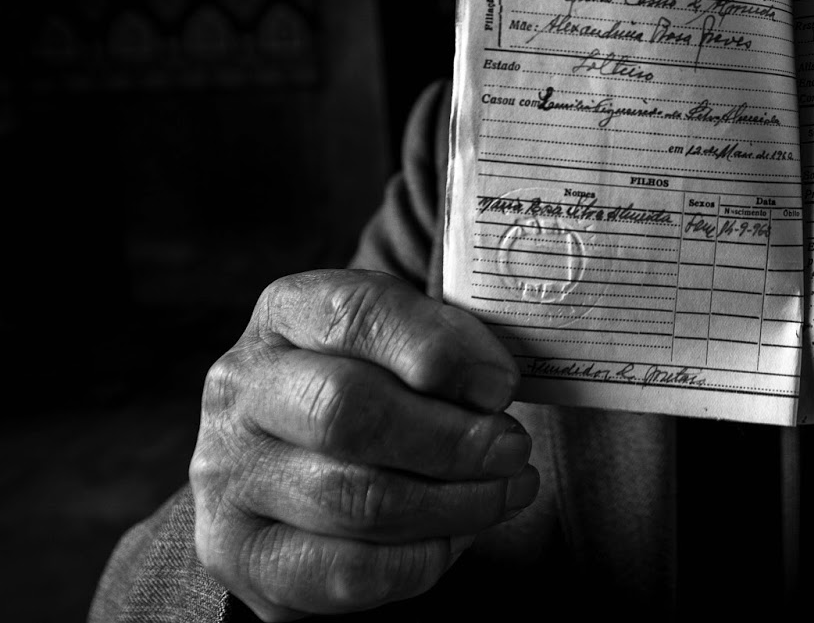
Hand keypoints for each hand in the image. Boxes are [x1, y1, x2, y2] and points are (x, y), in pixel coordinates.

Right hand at [190, 270, 537, 619]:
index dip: (439, 350)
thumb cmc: (378, 382)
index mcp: (285, 313)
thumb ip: (447, 345)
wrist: (300, 457)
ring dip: (453, 503)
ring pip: (353, 498)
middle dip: (451, 438)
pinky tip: (458, 535)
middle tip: (512, 449)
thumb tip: (491, 390)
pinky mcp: (240, 555)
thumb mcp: (407, 337)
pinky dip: (421, 557)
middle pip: (347, 410)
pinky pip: (346, 571)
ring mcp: (228, 475)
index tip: (502, 385)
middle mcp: (241, 388)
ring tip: (504, 492)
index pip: (354, 313)